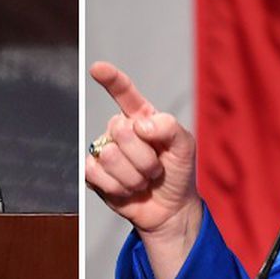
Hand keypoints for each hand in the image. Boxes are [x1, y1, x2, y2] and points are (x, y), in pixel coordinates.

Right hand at [85, 61, 202, 278]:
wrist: (170, 210)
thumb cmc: (178, 173)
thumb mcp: (185, 146)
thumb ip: (168, 127)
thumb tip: (139, 125)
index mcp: (141, 117)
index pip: (124, 93)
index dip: (111, 79)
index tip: (98, 68)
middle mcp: (120, 130)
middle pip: (121, 130)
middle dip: (144, 156)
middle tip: (155, 168)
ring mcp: (105, 151)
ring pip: (110, 155)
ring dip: (133, 175)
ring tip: (143, 180)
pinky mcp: (94, 174)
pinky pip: (95, 173)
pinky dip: (117, 186)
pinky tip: (128, 190)